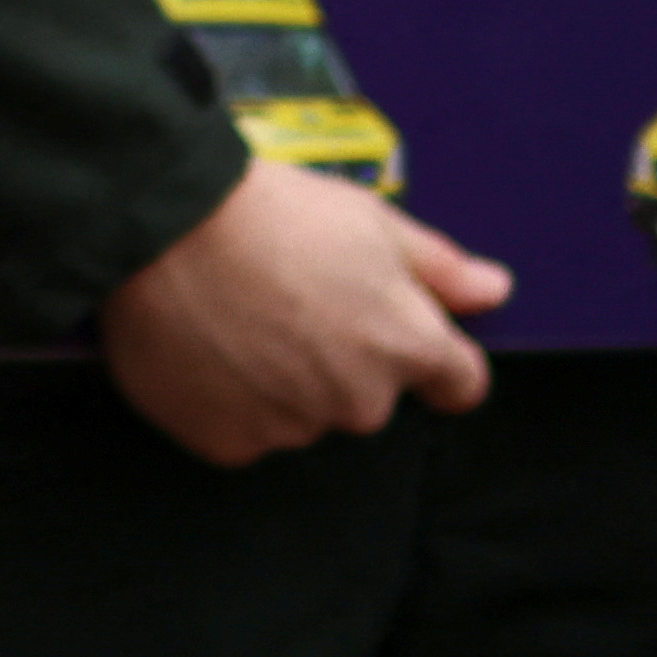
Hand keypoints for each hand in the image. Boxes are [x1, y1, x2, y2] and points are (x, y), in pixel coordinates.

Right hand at [94, 160, 507, 465]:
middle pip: (370, 396)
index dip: (436, 360)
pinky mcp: (230, 444)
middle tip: (290, 300)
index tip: (395, 332)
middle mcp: (359, 402)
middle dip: (343, 358)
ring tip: (238, 317)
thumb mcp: (370, 219)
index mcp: (406, 345)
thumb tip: (494, 292)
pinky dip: (230, 401)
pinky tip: (206, 349)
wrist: (162, 227)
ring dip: (283, 380)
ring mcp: (292, 429)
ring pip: (303, 413)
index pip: (460, 384)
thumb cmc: (271, 212)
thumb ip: (439, 267)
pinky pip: (244, 430)